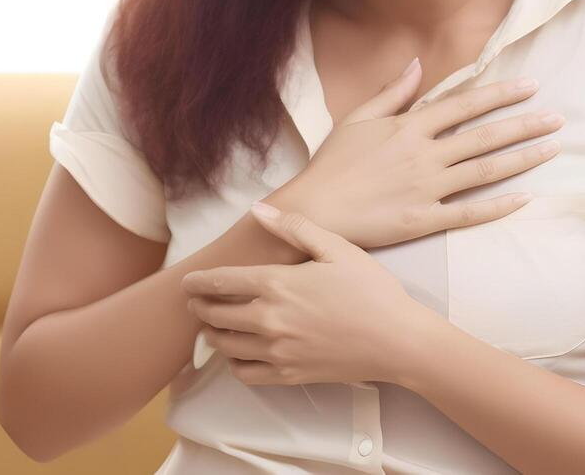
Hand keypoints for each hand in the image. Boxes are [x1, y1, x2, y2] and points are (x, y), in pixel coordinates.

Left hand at [182, 202, 435, 386]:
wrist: (396, 340)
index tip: (187, 282)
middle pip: (216, 315)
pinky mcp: (289, 374)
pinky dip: (234, 364)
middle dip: (200, 306)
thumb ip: (294, 228)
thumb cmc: (371, 290)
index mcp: (277, 284)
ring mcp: (277, 350)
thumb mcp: (336, 248)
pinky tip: (239, 354)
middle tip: (196, 301)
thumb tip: (258, 210)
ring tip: (212, 326)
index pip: (221, 282)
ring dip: (213, 334)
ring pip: (225, 345)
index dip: (198, 282)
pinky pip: (246, 373)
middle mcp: (269, 319)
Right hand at [272, 58, 565, 249]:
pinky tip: (526, 198)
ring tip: (553, 148)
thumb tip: (418, 64)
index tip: (531, 87)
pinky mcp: (423, 220)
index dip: (501, 94)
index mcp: (409, 126)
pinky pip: (469, 213)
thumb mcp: (356, 118)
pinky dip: (499, 206)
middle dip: (525, 124)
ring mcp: (427, 189)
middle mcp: (425, 155)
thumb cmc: (331, 164)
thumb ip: (392, 92)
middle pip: (485, 135)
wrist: (312, 211)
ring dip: (523, 158)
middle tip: (558, 117)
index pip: (466, 104)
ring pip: (485, 170)